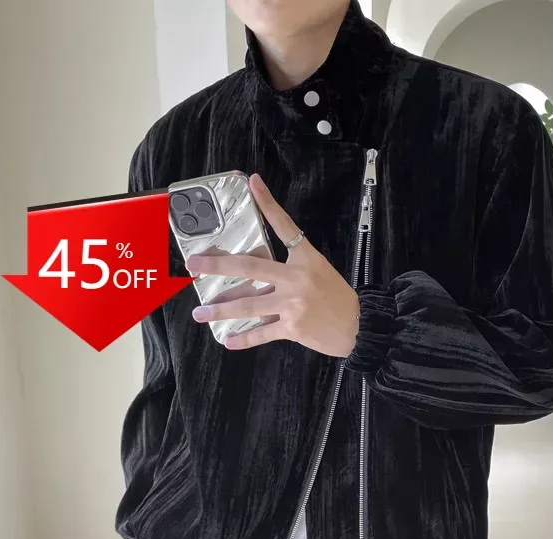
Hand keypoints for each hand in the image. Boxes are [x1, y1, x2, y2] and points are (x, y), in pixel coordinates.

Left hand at [188, 174, 359, 357]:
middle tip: (194, 265)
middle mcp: (296, 279)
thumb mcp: (321, 271)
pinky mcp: (292, 327)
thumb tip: (259, 271)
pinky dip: (244, 339)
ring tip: (200, 313)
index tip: (252, 183)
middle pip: (251, 269)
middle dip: (219, 266)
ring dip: (221, 310)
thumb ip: (293, 268)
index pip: (285, 226)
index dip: (268, 203)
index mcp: (306, 259)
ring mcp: (292, 304)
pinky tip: (228, 341)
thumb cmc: (339, 298)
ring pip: (249, 305)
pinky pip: (262, 333)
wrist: (359, 327)